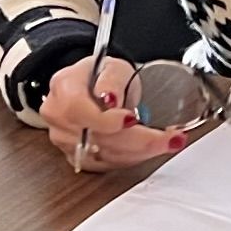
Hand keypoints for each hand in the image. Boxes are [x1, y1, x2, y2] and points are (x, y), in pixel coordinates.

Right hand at [36, 52, 181, 173]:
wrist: (92, 88)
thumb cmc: (102, 76)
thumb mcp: (112, 66)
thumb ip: (111, 80)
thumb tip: (109, 97)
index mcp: (63, 88)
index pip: (78, 110)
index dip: (106, 120)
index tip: (133, 119)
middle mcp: (59, 118)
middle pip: (97, 138)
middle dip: (139, 140)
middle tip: (170, 138)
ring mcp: (65, 141)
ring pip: (105, 155)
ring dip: (141, 152)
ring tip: (168, 142)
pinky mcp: (78, 157)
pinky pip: (107, 164)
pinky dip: (132, 158)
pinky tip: (150, 149)